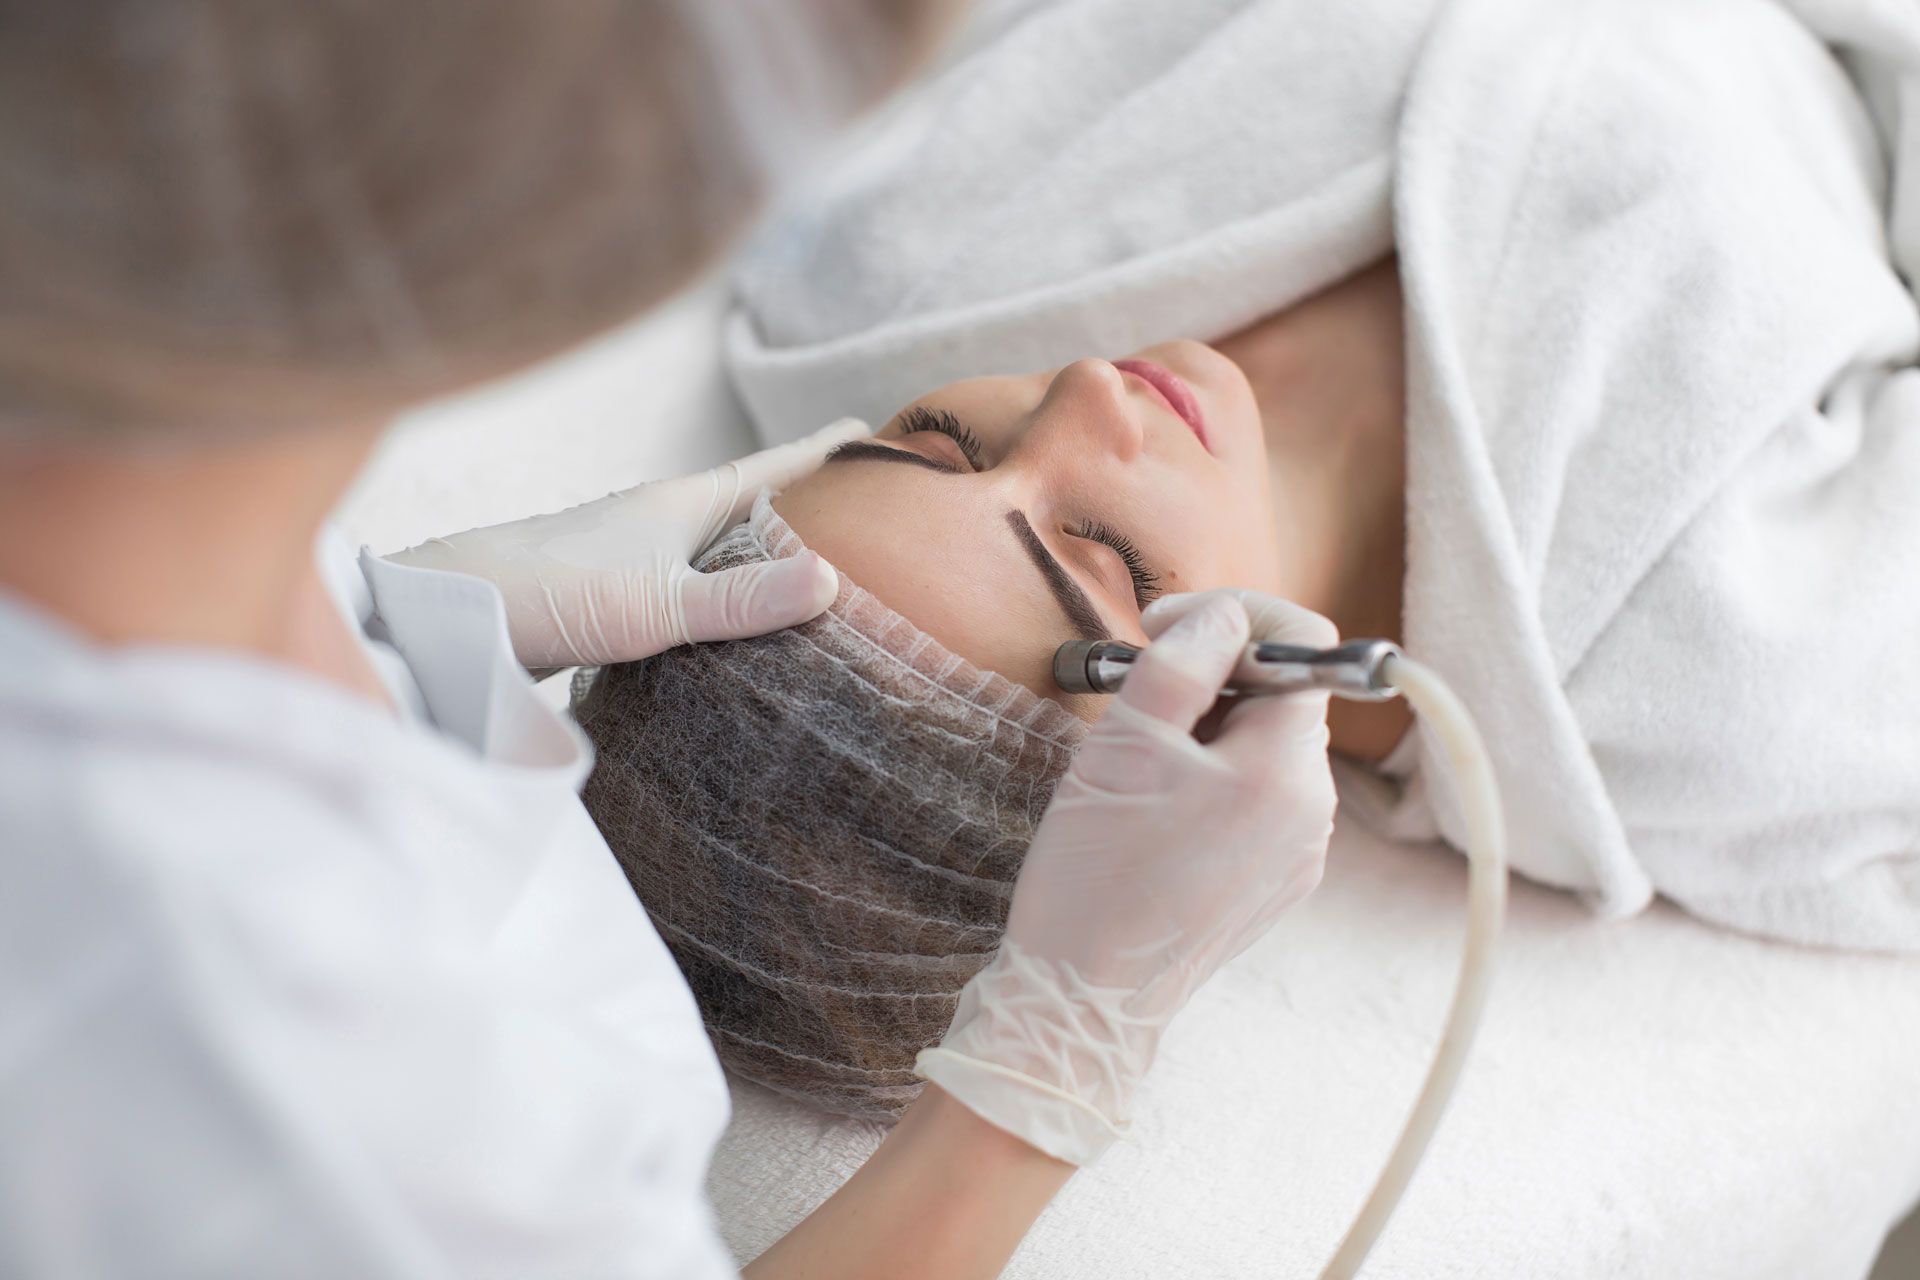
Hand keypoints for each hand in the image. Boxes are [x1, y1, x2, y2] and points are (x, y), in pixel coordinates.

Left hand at [388, 419, 868, 669]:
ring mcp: (633, 555)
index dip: (822, 454)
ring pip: (716, 545)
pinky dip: (722, 591)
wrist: (451, 611)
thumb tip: (833, 583)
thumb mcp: (657, 603)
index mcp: (682, 505)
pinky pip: (689, 582)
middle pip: (749, 502)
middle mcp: (661, 521)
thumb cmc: (550, 592)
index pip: (772, 470)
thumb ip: (741, 599)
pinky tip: (727, 621)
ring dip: (760, 549)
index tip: (870, 432)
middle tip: (857, 501)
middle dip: (802, 500)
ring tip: (807, 563)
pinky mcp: (610, 594)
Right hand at [916, 590, 1338, 1164]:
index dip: (1234, 616)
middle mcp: (1313, 813)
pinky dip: (1210, 783)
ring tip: (1136, 765)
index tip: (1163, 627)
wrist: (1086, 997)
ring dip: (1206, 733)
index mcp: (1285, 772)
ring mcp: (1298, 854)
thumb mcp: (1125, 743)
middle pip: (1281, 698)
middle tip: (1134, 699)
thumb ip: (1183, 661)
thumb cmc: (1096, 873)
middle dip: (1211, 679)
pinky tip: (1152, 813)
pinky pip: (1255, 802)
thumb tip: (1222, 616)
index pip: (1304, 647)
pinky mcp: (1274, 884)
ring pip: (1263, 751)